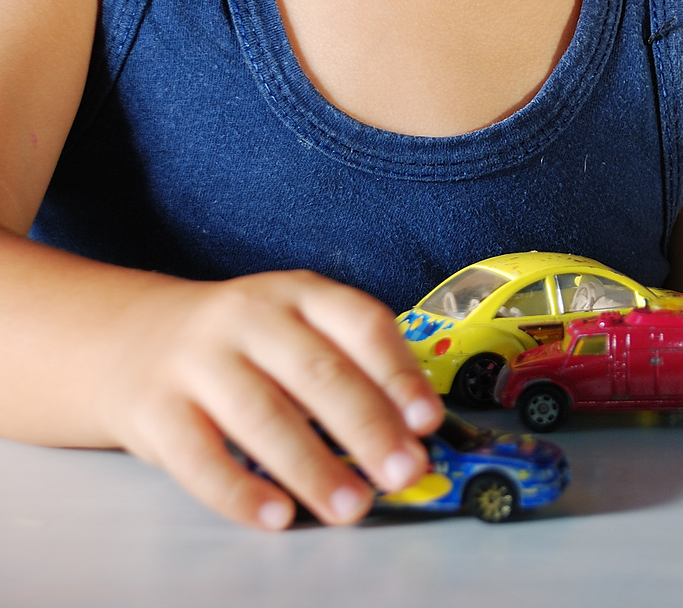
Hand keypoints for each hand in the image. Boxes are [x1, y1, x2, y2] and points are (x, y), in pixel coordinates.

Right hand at [96, 270, 443, 528]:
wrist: (128, 339)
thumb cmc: (243, 346)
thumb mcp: (298, 329)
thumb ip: (350, 366)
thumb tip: (410, 431)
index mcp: (300, 294)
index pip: (362, 325)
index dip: (399, 375)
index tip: (428, 421)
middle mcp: (250, 318)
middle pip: (318, 373)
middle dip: (368, 428)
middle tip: (404, 473)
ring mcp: (197, 361)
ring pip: (262, 416)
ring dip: (313, 468)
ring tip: (352, 506)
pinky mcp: (153, 408)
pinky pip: (198, 456)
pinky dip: (240, 490)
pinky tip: (276, 515)